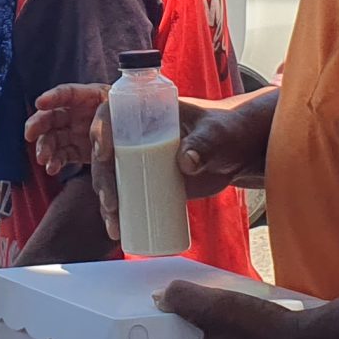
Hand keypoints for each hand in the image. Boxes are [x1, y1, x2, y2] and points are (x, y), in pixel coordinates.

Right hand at [24, 87, 266, 239]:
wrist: (239, 152)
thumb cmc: (229, 130)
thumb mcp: (217, 133)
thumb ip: (204, 143)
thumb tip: (186, 162)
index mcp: (146, 109)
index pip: (111, 111)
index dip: (99, 129)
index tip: (103, 153)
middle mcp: (135, 132)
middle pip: (104, 151)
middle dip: (101, 178)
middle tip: (111, 202)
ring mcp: (139, 158)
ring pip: (110, 176)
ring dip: (106, 199)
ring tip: (114, 223)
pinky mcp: (147, 179)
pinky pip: (124, 194)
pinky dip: (117, 211)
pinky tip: (116, 229)